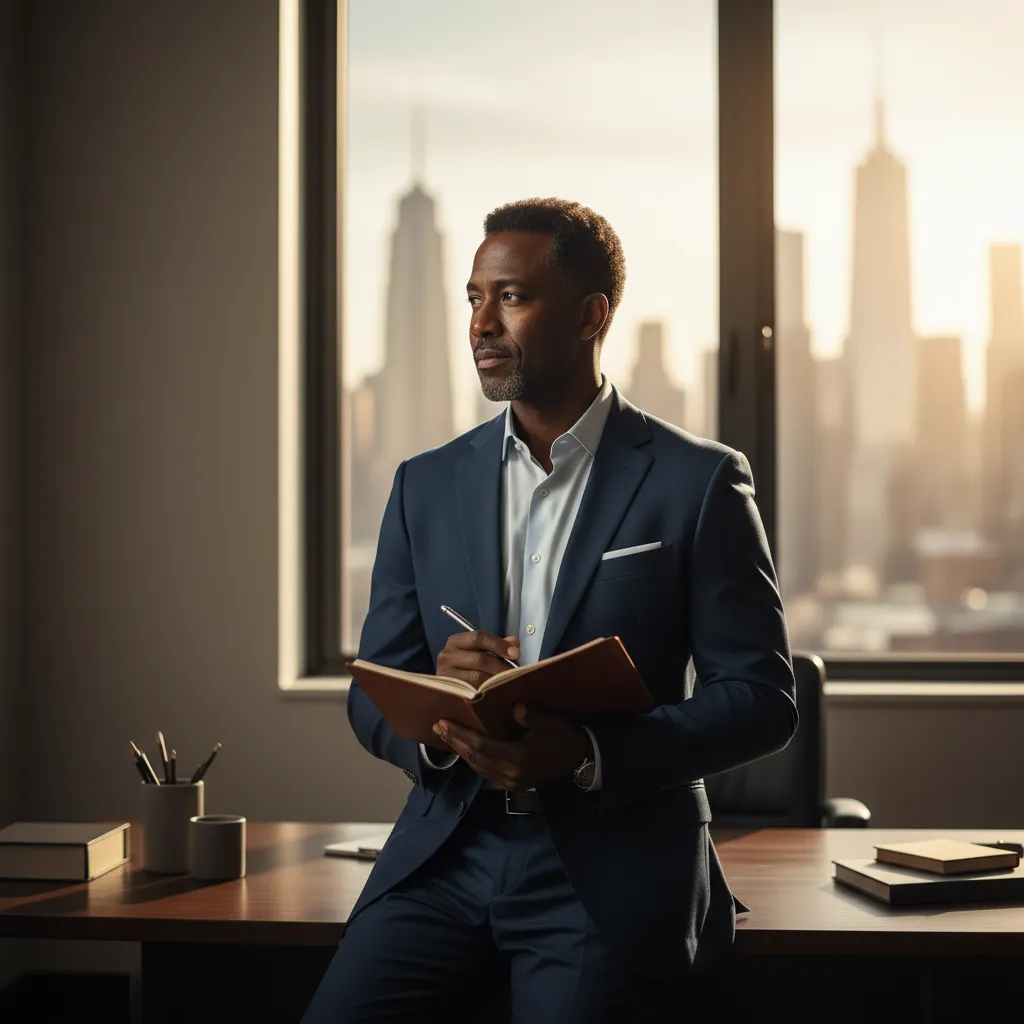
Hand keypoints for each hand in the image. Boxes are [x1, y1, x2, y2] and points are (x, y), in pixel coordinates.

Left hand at [432, 704, 587, 790]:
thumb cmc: (565, 737)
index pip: (481, 746)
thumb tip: (514, 708)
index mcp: (519, 757)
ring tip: (447, 736)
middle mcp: (511, 774)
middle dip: (455, 742)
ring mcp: (512, 782)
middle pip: (475, 759)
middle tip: (438, 727)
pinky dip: (473, 760)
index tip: (444, 723)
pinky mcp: (513, 784)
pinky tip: (465, 749)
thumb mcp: (552, 722)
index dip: (461, 735)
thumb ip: (532, 716)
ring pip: (479, 767)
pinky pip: (486, 772)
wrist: (580, 760)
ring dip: (461, 751)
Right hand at [436, 629, 519, 688]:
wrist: (447, 688)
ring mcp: (446, 675)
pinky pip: (473, 692)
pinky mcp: (449, 692)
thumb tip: (514, 644)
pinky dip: (487, 692)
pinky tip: (496, 693)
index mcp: (455, 641)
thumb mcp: (479, 651)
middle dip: (500, 666)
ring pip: (477, 677)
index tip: (515, 653)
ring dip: (496, 681)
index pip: (478, 637)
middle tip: (515, 673)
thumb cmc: (466, 667)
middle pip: (479, 659)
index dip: (498, 644)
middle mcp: (447, 656)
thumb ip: (496, 646)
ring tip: (508, 684)